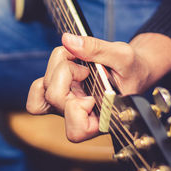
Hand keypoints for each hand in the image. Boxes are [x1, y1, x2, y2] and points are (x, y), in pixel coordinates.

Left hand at [26, 32, 170, 142]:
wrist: (132, 69)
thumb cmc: (131, 68)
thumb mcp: (122, 55)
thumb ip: (96, 49)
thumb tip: (67, 40)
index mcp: (101, 119)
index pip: (76, 130)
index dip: (76, 109)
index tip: (91, 95)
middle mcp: (80, 116)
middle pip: (53, 99)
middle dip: (65, 73)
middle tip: (84, 69)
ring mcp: (66, 107)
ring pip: (41, 95)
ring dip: (53, 71)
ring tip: (74, 64)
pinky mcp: (58, 95)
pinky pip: (38, 89)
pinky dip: (48, 71)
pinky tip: (66, 64)